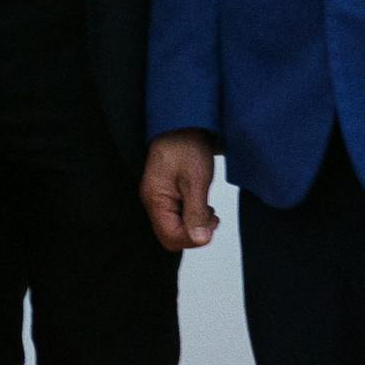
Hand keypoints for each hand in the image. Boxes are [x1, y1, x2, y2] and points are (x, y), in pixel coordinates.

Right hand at [140, 130, 220, 253]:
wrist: (181, 125)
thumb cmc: (185, 147)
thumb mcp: (196, 181)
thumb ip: (196, 212)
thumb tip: (200, 239)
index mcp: (156, 200)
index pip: (170, 238)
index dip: (193, 238)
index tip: (210, 224)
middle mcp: (153, 202)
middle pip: (171, 236)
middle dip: (194, 233)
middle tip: (211, 218)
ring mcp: (159, 199)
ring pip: (175, 227)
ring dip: (195, 225)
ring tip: (209, 210)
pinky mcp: (166, 195)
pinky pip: (177, 216)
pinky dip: (192, 216)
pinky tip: (202, 204)